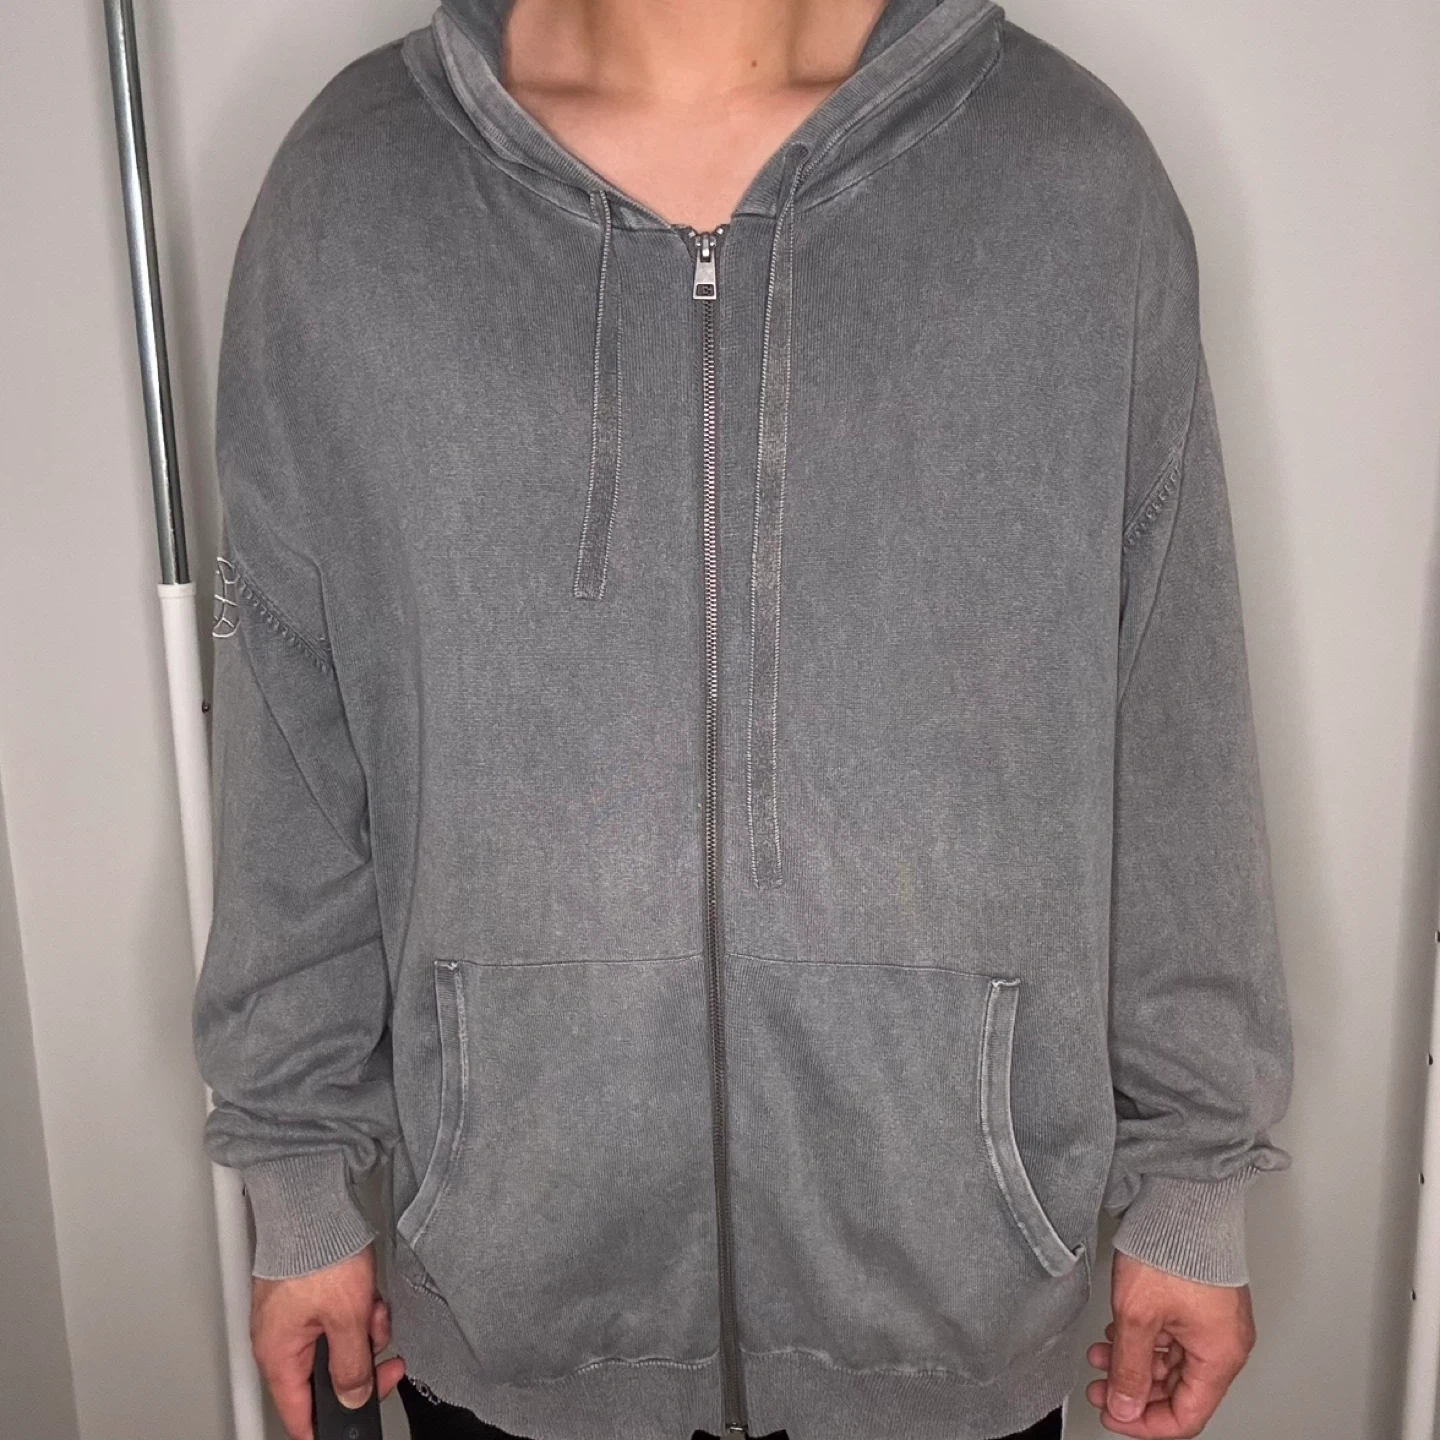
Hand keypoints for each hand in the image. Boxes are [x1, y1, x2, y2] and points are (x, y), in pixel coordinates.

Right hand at [250, 1243, 406, 1439]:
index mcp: (278, 1355)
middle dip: (360, 1362)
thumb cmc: (319, 1252)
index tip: (355, 1422)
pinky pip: (334, 1316)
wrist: (313, 1202)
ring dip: (362, 1330)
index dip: (329, 1424)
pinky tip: (367, 1293)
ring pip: (335, 1343)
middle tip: (384, 1354)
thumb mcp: (348, 1318)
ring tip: (373, 1308)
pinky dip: (356, 1308)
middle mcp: (277, 1339)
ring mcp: (291, 1314)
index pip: (299, 1414)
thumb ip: (352, 1366)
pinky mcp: (305, 1291)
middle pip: (325, 1375)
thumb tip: (353, 1396)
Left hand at [1084, 1249, 1255, 1436]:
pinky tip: (1116, 1336)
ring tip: (1100, 1357)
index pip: (1186, 1416)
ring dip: (1134, 1364)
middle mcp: (1223, 1343)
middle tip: (1099, 1388)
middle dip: (1134, 1391)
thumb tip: (1124, 1406)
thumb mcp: (1138, 1316)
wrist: (1180, 1199)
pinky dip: (1143, 1340)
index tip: (1115, 1415)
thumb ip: (1130, 1368)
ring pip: (1171, 1362)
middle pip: (1178, 1390)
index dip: (1146, 1423)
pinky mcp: (1198, 1302)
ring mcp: (1212, 1321)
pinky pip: (1172, 1336)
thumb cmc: (1171, 1248)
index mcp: (1220, 1356)